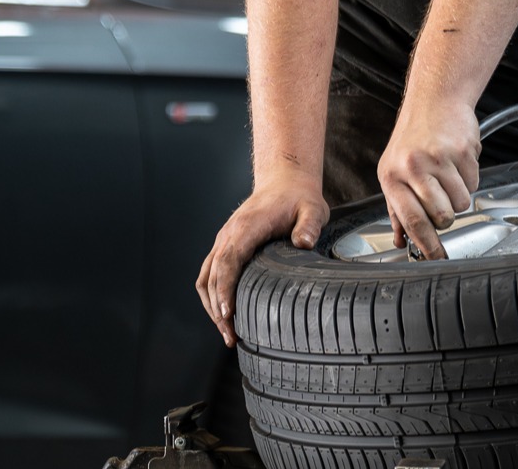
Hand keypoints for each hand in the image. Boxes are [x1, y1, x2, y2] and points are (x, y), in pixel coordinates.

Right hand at [196, 177, 328, 346]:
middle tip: (231, 336)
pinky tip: (225, 315)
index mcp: (246, 227)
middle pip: (211, 276)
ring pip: (205, 279)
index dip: (224, 289)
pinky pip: (210, 275)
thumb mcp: (312, 209)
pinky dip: (213, 296)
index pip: (228, 261)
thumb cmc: (298, 198)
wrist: (284, 181)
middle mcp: (228, 236)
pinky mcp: (226, 247)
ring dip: (212, 307)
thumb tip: (304, 243)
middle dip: (217, 309)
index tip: (226, 314)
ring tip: (228, 333)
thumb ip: (309, 226)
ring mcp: (224, 242)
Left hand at [377, 100, 480, 259]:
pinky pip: (475, 183)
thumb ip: (397, 208)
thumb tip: (401, 240)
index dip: (426, 245)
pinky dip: (470, 178)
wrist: (435, 100)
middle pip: (442, 216)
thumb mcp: (393, 170)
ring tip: (449, 177)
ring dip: (460, 196)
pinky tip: (458, 162)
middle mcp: (414, 167)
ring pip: (462, 202)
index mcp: (392, 176)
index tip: (436, 257)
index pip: (411, 221)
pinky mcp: (463, 150)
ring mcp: (440, 158)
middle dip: (447, 217)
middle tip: (442, 202)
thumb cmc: (413, 137)